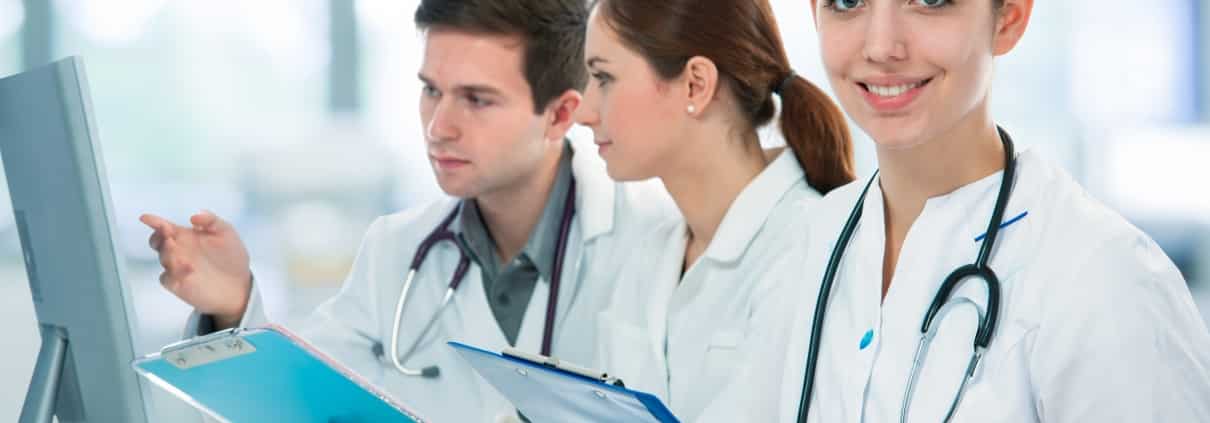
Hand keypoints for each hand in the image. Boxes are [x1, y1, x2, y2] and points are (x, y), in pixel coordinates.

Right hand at [140, 211, 251, 328]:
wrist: (238, 286)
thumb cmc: (231, 257)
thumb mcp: (226, 233)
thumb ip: (211, 221)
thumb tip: (194, 217)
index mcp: (186, 237)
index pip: (165, 228)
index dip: (154, 222)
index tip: (146, 218)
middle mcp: (179, 251)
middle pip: (158, 242)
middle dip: (158, 238)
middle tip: (168, 236)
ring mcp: (176, 268)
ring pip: (163, 258)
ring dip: (169, 253)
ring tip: (179, 250)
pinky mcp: (177, 285)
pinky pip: (167, 277)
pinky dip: (174, 273)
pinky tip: (188, 270)